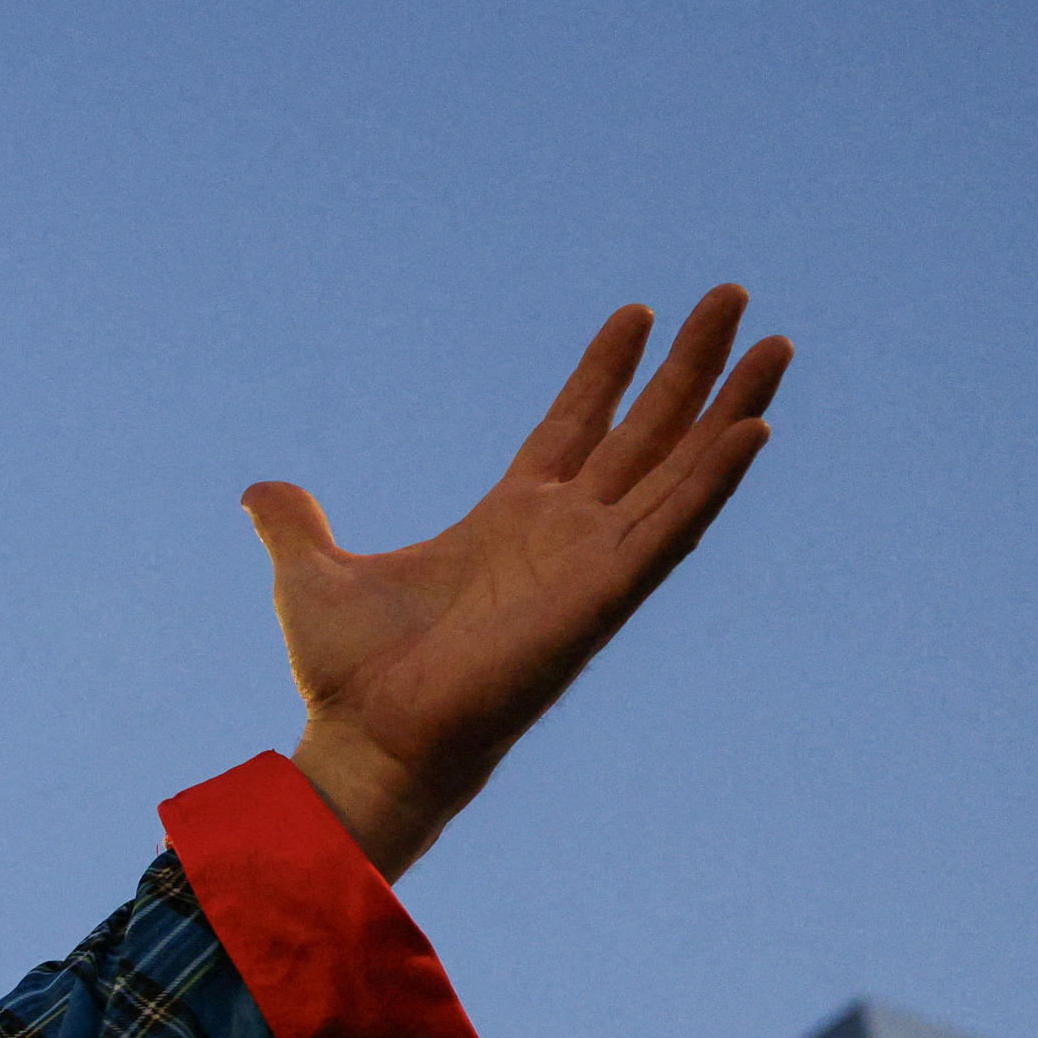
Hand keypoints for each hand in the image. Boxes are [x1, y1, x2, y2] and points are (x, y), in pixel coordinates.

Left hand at [249, 287, 788, 876]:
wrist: (367, 741)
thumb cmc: (350, 676)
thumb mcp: (311, 576)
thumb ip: (295, 526)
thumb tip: (260, 492)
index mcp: (506, 521)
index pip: (572, 426)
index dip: (605, 371)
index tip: (638, 312)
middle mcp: (562, 536)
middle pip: (644, 433)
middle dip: (690, 368)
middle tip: (732, 297)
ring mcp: (590, 564)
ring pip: (679, 471)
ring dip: (729, 410)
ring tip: (776, 344)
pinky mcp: (603, 598)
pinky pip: (671, 530)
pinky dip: (712, 482)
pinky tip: (753, 431)